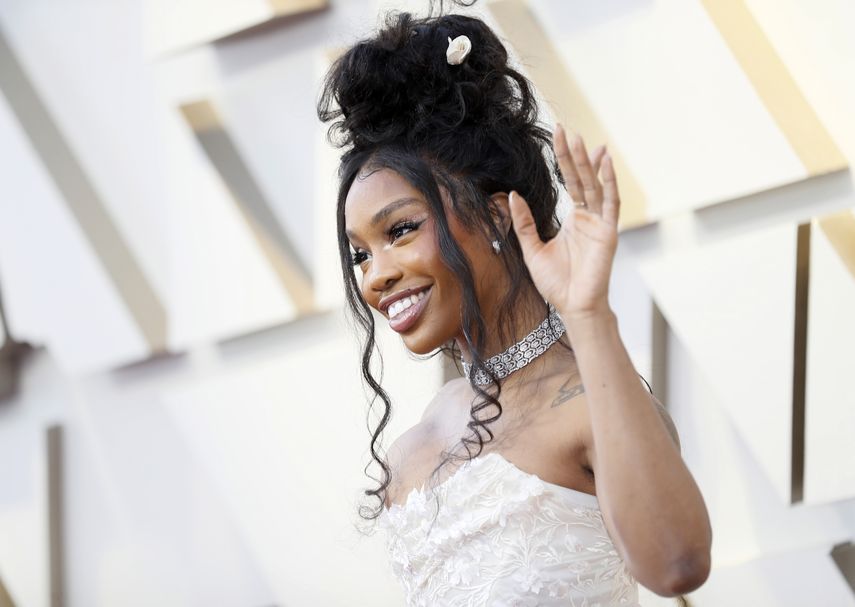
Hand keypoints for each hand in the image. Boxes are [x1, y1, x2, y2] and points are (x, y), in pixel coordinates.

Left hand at [509, 124, 619, 322]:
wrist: (572, 306)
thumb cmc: (556, 283)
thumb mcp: (532, 249)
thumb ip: (524, 223)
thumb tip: (513, 195)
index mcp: (573, 220)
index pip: (568, 182)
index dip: (563, 160)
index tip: (558, 137)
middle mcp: (588, 217)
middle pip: (580, 179)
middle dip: (573, 155)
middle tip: (564, 130)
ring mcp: (600, 224)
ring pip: (594, 186)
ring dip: (588, 163)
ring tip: (581, 140)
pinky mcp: (608, 233)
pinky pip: (610, 203)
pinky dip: (609, 183)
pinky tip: (606, 163)